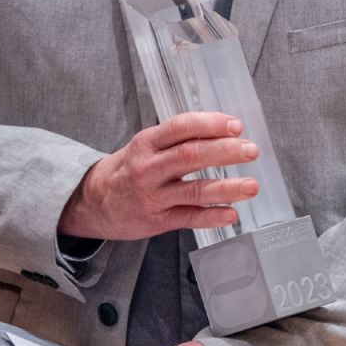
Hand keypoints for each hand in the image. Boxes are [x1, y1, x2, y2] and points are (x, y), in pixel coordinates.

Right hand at [58, 112, 258, 239]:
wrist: (94, 202)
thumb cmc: (128, 169)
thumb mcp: (146, 146)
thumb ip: (178, 139)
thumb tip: (223, 131)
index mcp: (147, 142)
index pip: (181, 127)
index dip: (210, 124)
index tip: (236, 125)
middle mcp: (148, 168)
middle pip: (190, 156)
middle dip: (225, 152)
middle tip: (250, 150)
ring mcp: (153, 196)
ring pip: (194, 190)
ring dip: (227, 188)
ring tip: (251, 185)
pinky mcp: (157, 221)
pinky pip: (189, 218)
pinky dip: (212, 216)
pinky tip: (231, 213)